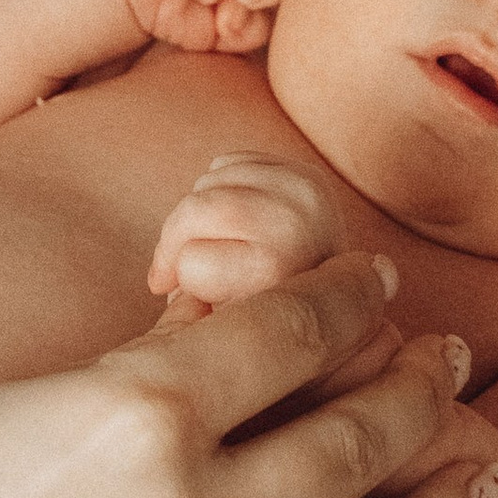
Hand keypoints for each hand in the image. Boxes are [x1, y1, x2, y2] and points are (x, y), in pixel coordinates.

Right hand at [148, 155, 334, 308]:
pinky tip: (235, 222)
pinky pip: (224, 163)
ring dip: (194, 217)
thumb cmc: (263, 324)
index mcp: (278, 275)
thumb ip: (186, 311)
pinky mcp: (303, 170)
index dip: (179, 282)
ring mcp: (304, 190)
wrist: (335, 304)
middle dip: (171, 243)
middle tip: (170, 271)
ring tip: (212, 248)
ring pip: (203, 184)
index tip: (191, 299)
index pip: (190, 264)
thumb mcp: (220, 333)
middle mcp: (298, 226)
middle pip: (192, 211)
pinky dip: (217, 189)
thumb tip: (161, 281)